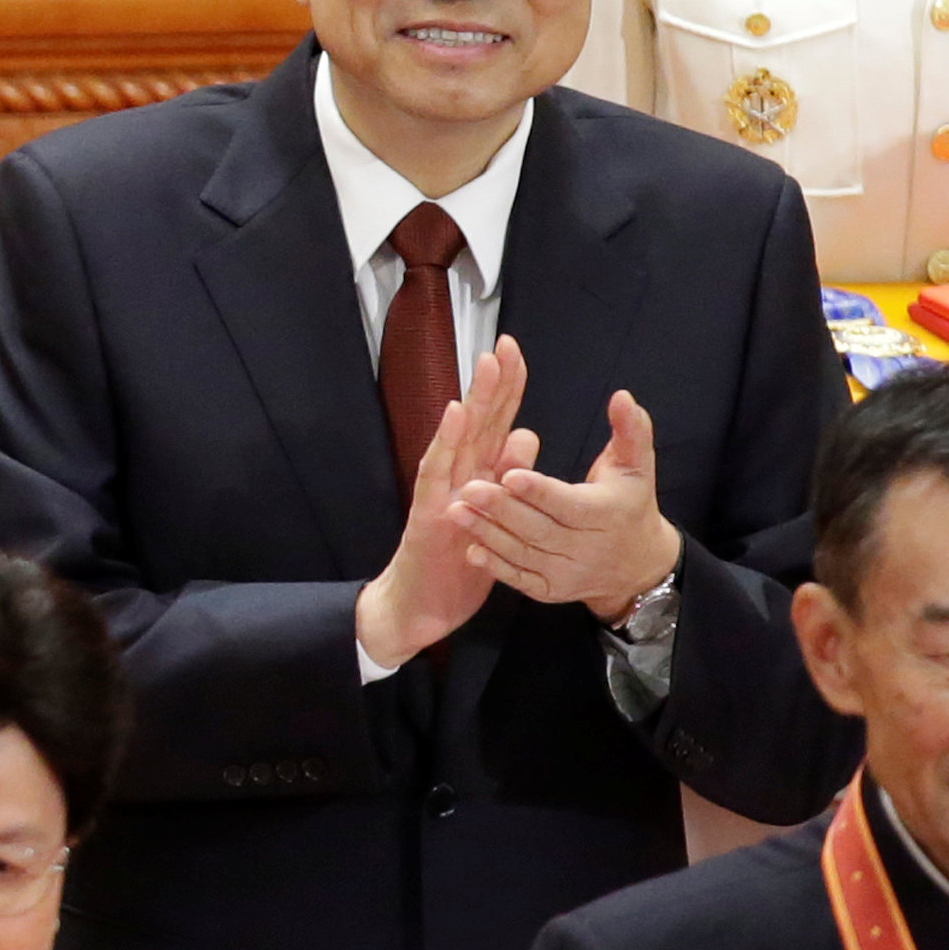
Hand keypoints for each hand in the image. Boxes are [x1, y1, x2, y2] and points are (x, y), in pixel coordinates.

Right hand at [356, 338, 536, 671]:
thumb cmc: (457, 563)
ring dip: (473, 398)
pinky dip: (446, 440)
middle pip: (478, 421)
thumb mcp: (495, 518)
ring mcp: (441, 491)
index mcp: (476, 476)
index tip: (516, 353)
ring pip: (459, 437)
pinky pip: (438, 472)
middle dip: (492, 382)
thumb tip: (527, 434)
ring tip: (485, 364)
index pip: (495, 424)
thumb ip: (508, 476)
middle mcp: (457, 476)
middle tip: (503, 343)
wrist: (420, 606)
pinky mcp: (430, 512)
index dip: (507, 389)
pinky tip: (455, 414)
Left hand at [454, 389, 682, 622]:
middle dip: (502, 510)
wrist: (637, 565)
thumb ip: (631, 430)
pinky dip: (495, 567)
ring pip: (524, 554)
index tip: (509, 475)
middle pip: (539, 530)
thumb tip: (622, 396)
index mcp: (607, 514)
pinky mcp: (551, 590)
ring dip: (489, 535)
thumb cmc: (631, 504)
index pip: (568, 503)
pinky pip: (521, 579)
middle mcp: (587, 548)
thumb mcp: (637, 465)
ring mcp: (568, 573)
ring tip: (456, 511)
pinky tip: (471, 549)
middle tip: (468, 488)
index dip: (539, 491)